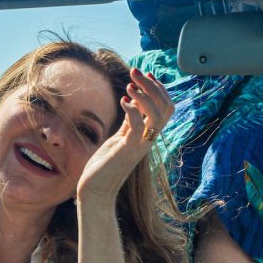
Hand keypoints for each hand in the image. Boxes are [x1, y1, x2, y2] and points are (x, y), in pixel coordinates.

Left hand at [76, 68, 174, 203]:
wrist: (96, 190)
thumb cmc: (105, 164)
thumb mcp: (121, 137)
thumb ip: (130, 121)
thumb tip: (132, 101)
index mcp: (148, 134)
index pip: (166, 106)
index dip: (159, 88)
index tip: (146, 74)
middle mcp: (149, 138)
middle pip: (165, 106)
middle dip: (152, 85)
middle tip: (136, 71)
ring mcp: (140, 144)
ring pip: (157, 114)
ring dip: (145, 95)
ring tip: (130, 84)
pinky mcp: (128, 149)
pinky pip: (138, 126)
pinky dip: (133, 110)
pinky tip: (122, 101)